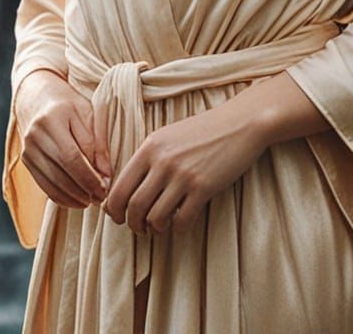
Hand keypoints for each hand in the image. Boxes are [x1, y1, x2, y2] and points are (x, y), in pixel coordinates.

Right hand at [15, 69, 110, 209]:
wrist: (37, 98)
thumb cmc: (68, 104)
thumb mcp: (87, 114)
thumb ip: (97, 143)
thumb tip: (106, 175)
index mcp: (52, 119)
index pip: (71, 156)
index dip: (89, 177)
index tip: (105, 188)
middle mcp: (35, 135)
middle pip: (60, 172)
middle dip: (83, 190)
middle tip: (101, 199)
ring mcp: (27, 149)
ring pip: (51, 183)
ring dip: (73, 197)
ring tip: (91, 201)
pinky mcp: (25, 161)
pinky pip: (44, 185)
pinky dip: (61, 197)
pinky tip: (76, 200)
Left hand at [103, 97, 266, 235]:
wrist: (239, 123)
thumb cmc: (202, 131)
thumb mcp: (167, 137)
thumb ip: (147, 159)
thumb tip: (126, 190)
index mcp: (150, 147)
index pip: (119, 187)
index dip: (114, 210)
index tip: (118, 218)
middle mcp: (163, 161)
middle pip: (134, 207)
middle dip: (133, 224)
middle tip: (139, 228)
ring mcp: (183, 175)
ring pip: (155, 218)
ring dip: (155, 228)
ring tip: (160, 226)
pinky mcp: (204, 187)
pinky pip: (182, 221)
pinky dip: (178, 229)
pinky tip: (181, 222)